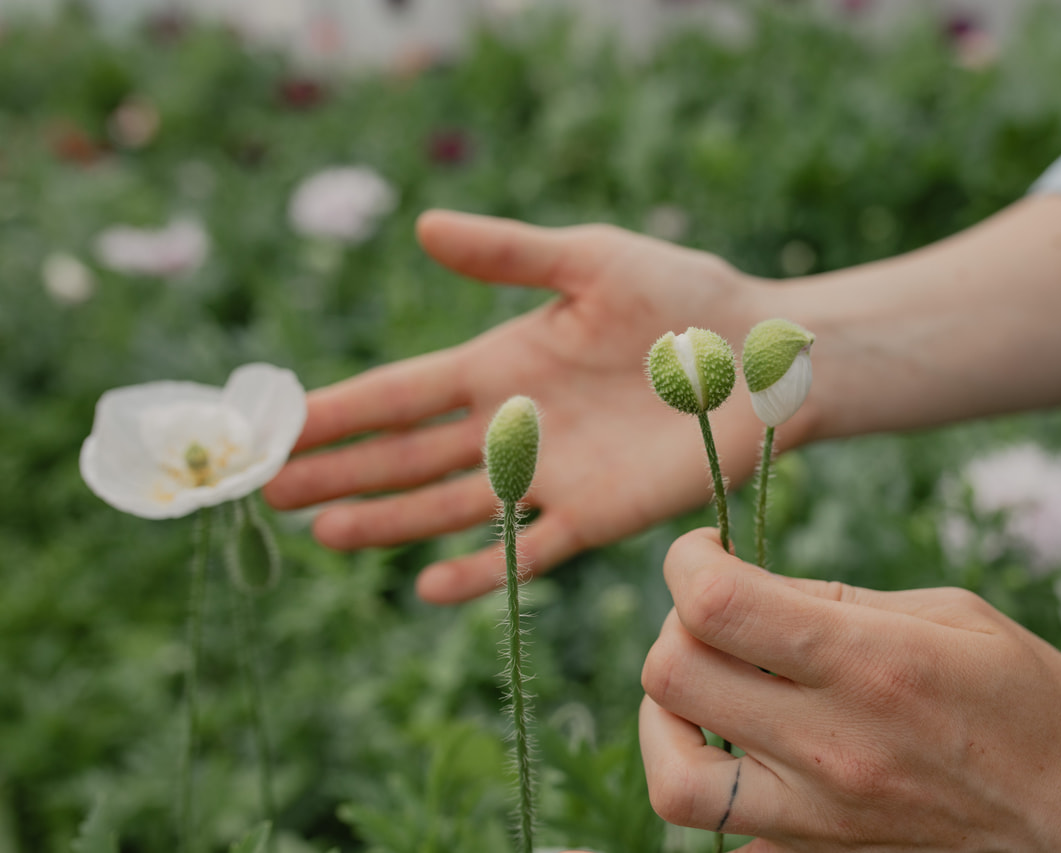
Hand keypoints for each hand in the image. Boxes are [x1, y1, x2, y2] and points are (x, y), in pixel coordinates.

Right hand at [263, 211, 776, 602]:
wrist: (764, 357)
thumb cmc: (684, 296)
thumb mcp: (592, 261)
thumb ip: (511, 253)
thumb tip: (423, 226)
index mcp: (501, 363)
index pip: (401, 393)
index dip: (341, 411)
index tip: (279, 426)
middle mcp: (512, 425)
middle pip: (407, 457)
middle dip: (340, 473)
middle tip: (269, 492)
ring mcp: (549, 476)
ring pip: (450, 508)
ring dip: (388, 522)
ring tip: (324, 535)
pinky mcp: (597, 516)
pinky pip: (526, 552)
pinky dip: (479, 570)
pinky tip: (428, 588)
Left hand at [639, 529, 1060, 851]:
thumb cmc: (1033, 700)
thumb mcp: (949, 613)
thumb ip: (836, 601)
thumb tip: (749, 587)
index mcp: (869, 663)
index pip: (715, 604)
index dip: (686, 560)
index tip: (706, 551)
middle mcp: (832, 747)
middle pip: (672, 677)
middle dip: (674, 625)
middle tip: (713, 614)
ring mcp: (821, 818)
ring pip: (674, 777)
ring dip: (666, 719)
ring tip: (706, 690)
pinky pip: (726, 829)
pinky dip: (718, 782)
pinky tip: (758, 750)